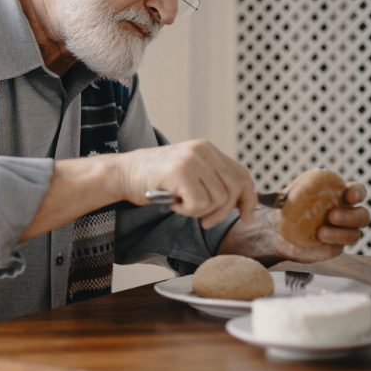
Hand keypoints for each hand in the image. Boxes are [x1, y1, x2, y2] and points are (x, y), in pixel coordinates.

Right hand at [119, 139, 256, 228]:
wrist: (122, 173)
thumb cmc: (153, 179)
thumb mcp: (188, 172)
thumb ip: (211, 179)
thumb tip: (240, 202)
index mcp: (207, 149)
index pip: (242, 174)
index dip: (248, 198)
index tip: (246, 217)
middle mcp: (202, 150)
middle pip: (234, 189)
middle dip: (223, 212)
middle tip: (205, 222)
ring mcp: (192, 159)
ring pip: (218, 199)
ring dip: (199, 211)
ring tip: (180, 204)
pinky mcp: (180, 172)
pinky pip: (200, 204)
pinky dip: (186, 211)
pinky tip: (172, 203)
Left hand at [267, 182, 370, 262]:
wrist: (277, 232)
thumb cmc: (284, 208)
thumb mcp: (284, 196)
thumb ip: (284, 194)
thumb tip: (272, 195)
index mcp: (339, 194)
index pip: (358, 191)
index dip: (358, 192)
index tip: (349, 195)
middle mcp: (346, 212)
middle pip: (363, 215)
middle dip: (351, 216)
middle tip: (332, 215)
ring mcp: (343, 232)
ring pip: (355, 234)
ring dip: (341, 233)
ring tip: (321, 232)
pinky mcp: (335, 247)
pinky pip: (339, 247)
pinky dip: (330, 244)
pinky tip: (317, 240)